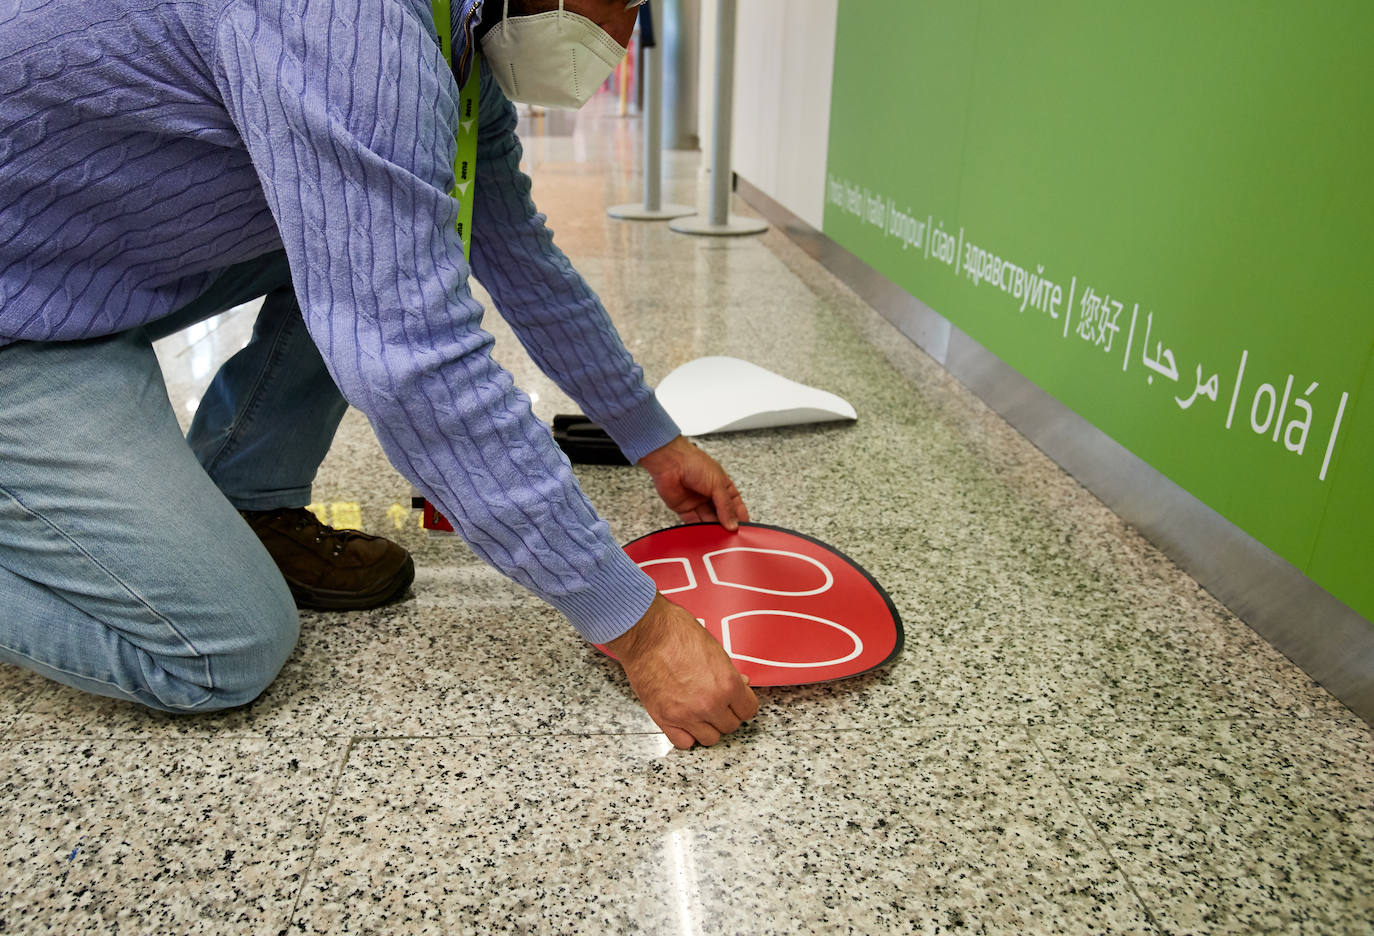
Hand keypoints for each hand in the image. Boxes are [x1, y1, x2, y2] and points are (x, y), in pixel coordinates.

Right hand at [607, 593, 758, 748]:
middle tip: (718, 703)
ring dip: (708, 727)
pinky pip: (684, 743)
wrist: (645, 634)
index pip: (748, 710)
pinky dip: (686, 735)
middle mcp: (710, 704)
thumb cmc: (676, 633)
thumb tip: (740, 683)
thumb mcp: (714, 648)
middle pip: (730, 726)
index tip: (737, 702)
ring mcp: (687, 715)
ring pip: (710, 739)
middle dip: (726, 714)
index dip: (743, 704)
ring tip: (701, 713)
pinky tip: (685, 721)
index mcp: (727, 684)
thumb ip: (728, 672)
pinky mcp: (665, 719)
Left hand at [638, 435, 748, 530]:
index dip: (740, 516)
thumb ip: (725, 506)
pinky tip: (705, 535)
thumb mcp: (717, 484)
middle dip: (726, 525)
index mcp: (722, 485)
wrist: (670, 461)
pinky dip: (698, 530)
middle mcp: (710, 494)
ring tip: (719, 538)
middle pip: (721, 514)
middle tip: (731, 537)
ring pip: (707, 520)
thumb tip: (733, 523)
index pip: (735, 504)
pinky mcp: (684, 508)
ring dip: (713, 529)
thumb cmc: (694, 463)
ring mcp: (697, 502)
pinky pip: (693, 522)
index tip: (744, 528)